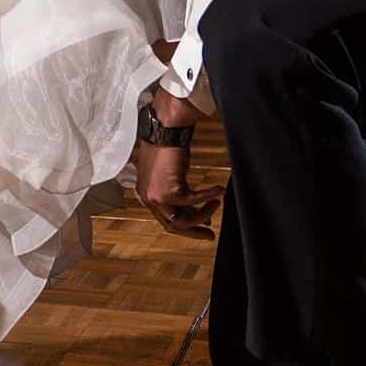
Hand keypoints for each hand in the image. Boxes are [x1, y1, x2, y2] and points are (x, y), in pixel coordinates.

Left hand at [135, 87, 221, 238]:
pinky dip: (208, 196)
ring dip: (203, 214)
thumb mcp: (172, 177)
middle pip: (173, 226)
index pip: (166, 220)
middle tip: (211, 235)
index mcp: (147, 195)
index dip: (186, 226)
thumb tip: (198, 209)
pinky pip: (193, 201)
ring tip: (216, 204)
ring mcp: (157, 197)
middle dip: (194, 231)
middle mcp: (148, 199)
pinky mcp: (169, 191)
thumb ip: (180, 194)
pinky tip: (219, 189)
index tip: (204, 228)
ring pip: (183, 220)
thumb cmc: (167, 148)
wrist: (163, 130)